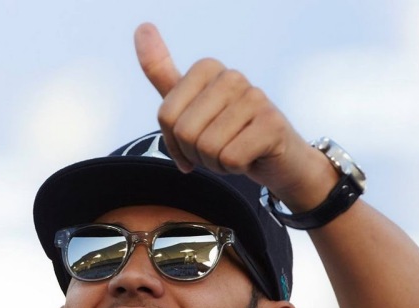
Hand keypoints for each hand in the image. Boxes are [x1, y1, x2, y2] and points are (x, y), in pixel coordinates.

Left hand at [134, 22, 334, 210]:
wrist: (276, 158)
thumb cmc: (228, 133)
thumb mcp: (189, 104)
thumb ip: (162, 72)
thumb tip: (142, 27)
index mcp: (208, 68)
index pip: (166, 116)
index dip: (175, 143)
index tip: (195, 141)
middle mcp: (232, 76)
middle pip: (185, 132)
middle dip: (196, 155)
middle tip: (217, 150)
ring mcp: (256, 98)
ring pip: (208, 148)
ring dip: (216, 164)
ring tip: (233, 153)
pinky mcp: (272, 124)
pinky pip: (230, 159)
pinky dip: (234, 169)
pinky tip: (249, 158)